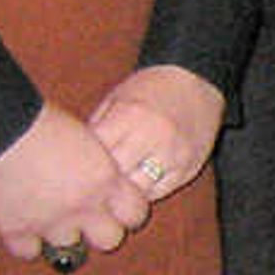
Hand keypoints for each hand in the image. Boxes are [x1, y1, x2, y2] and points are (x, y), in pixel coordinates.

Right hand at [0, 102, 155, 263]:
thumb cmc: (35, 118)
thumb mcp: (80, 136)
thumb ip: (91, 162)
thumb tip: (93, 173)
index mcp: (104, 178)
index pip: (135, 213)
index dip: (127, 212)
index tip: (117, 208)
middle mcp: (83, 205)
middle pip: (110, 239)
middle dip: (99, 230)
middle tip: (85, 217)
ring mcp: (49, 221)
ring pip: (69, 248)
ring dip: (60, 234)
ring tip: (47, 217)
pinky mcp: (15, 229)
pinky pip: (29, 252)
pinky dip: (26, 242)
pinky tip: (21, 225)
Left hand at [87, 65, 226, 204]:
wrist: (198, 81)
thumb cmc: (151, 88)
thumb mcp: (117, 98)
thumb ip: (98, 128)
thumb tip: (75, 159)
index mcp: (130, 116)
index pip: (96, 154)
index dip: (83, 162)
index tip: (78, 163)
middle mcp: (154, 137)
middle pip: (115, 175)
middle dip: (102, 178)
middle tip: (94, 177)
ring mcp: (173, 155)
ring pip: (136, 190)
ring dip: (123, 188)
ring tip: (116, 180)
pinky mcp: (188, 168)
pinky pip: (158, 193)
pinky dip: (143, 190)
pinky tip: (138, 179)